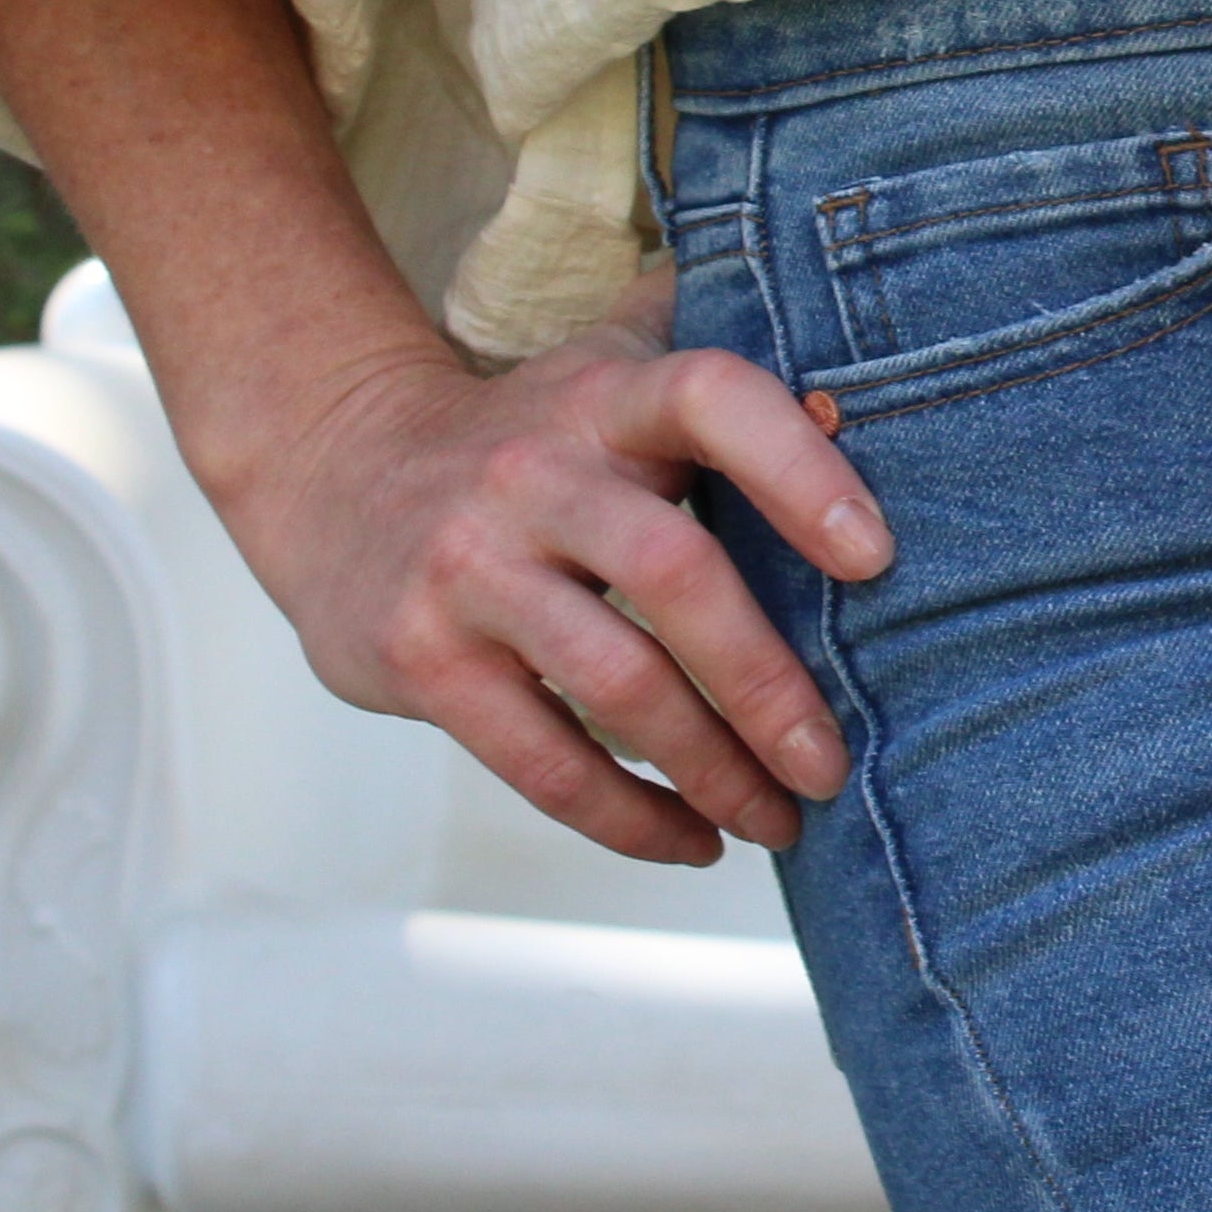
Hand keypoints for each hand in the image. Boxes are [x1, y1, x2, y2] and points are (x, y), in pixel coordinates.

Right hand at [217, 264, 894, 870]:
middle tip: (833, 764)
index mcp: (603, 396)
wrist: (335, 470)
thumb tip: (864, 401)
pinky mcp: (424, 659)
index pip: (708, 398)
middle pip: (672, 573)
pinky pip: (541, 759)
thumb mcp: (612, 370)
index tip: (876, 557)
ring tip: (781, 822)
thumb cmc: (532, 434)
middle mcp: (531, 474)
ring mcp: (468, 569)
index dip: (798, 469)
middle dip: (768, 684)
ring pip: (615, 682)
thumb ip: (725, 372)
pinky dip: (628, 816)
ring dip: (712, 770)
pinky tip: (692, 840)